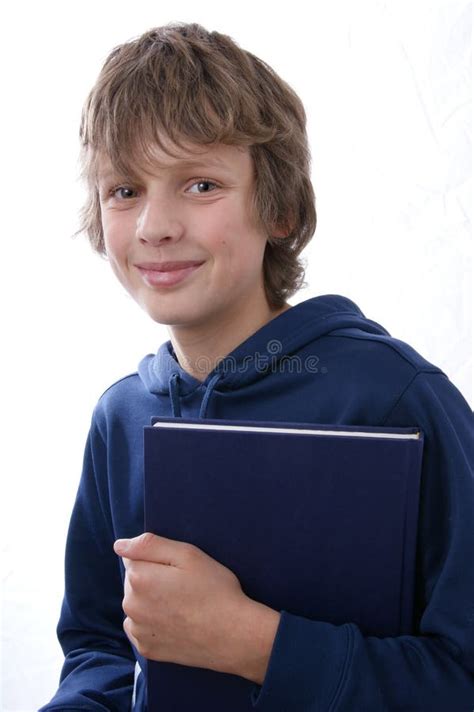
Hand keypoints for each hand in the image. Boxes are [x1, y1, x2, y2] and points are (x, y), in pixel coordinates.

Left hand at [114, 533, 279, 681]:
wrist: (233, 636)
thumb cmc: (214, 590)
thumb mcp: (188, 554)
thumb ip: (149, 545)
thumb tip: (119, 546)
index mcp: (139, 578)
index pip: (134, 558)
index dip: (158, 560)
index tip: (179, 570)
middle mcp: (131, 605)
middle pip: (135, 581)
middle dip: (153, 579)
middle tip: (184, 587)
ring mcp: (138, 630)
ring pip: (138, 604)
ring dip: (152, 602)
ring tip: (182, 606)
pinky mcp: (146, 649)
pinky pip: (141, 627)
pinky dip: (153, 623)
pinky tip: (175, 623)